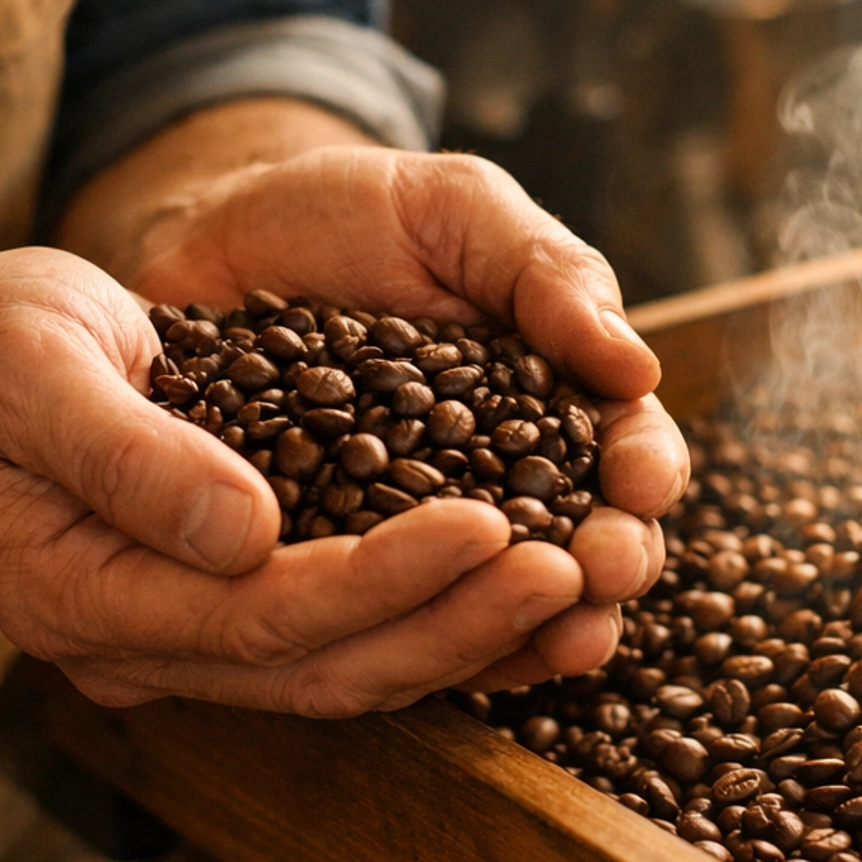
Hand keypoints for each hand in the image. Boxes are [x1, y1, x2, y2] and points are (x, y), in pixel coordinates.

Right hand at [0, 246, 634, 713]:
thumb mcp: (34, 366)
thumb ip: (131, 453)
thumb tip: (249, 531)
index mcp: (82, 596)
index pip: (260, 616)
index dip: (384, 579)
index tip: (490, 523)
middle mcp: (136, 646)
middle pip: (322, 668)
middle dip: (455, 623)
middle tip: (571, 567)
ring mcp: (177, 643)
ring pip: (345, 673)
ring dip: (463, 636)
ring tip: (571, 582)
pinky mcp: (220, 612)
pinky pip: (341, 642)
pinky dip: (432, 621)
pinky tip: (514, 586)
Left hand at [120, 145, 689, 687]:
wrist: (217, 226)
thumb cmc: (353, 210)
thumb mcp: (460, 209)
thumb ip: (546, 274)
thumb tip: (636, 367)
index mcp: (552, 399)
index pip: (625, 448)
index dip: (644, 472)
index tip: (639, 483)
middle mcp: (497, 481)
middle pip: (580, 546)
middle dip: (606, 565)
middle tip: (602, 568)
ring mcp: (413, 532)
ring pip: (492, 603)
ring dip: (532, 627)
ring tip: (558, 640)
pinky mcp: (326, 563)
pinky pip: (380, 619)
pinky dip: (413, 642)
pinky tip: (433, 652)